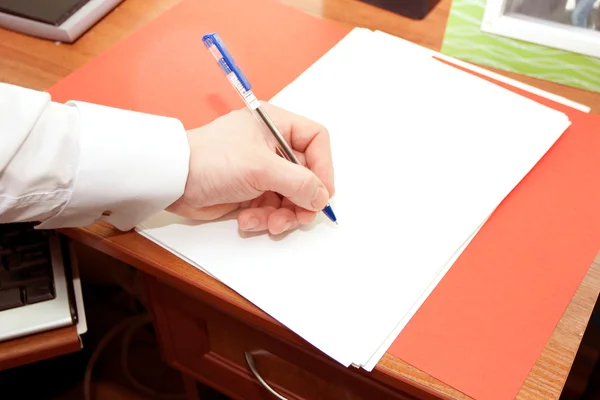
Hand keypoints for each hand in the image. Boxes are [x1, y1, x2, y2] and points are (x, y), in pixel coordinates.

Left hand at [166, 102, 334, 234]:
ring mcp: (262, 171)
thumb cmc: (213, 161)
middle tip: (298, 218)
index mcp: (276, 126)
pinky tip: (247, 220)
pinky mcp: (251, 192)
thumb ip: (298, 182)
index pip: (316, 141)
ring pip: (291, 196)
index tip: (322, 193)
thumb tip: (321, 197)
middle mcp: (272, 146)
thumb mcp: (261, 168)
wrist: (173, 181)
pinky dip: (264, 218)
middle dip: (302, 200)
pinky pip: (272, 208)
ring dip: (283, 214)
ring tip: (268, 223)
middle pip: (306, 174)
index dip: (324, 167)